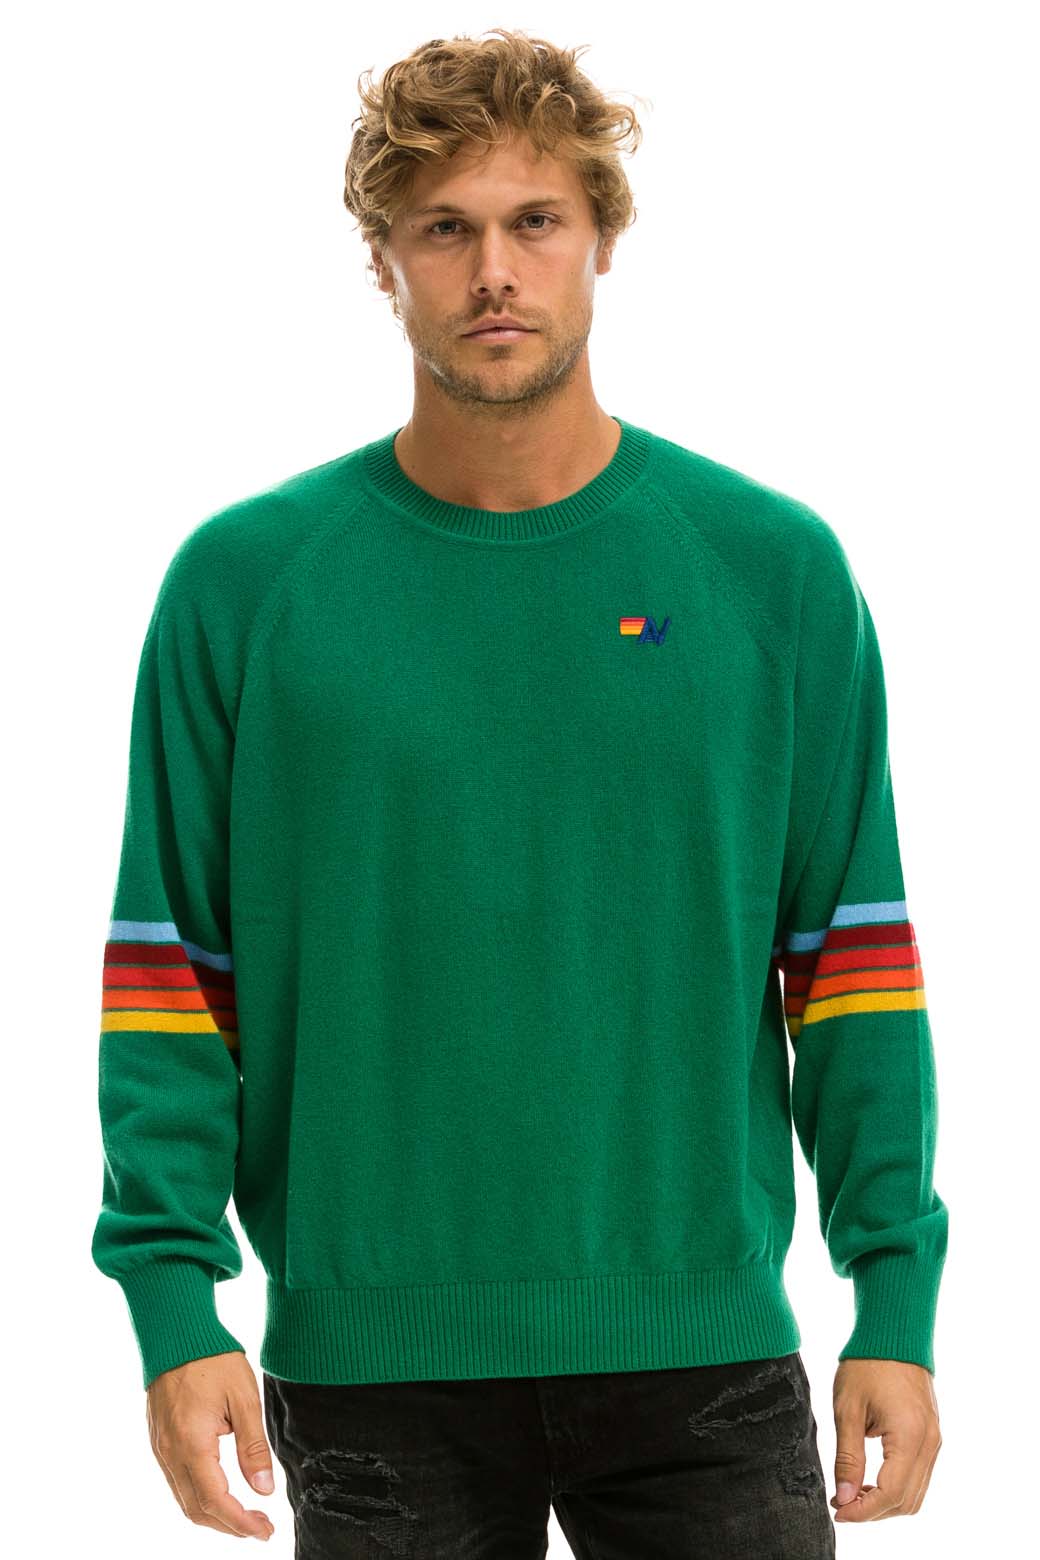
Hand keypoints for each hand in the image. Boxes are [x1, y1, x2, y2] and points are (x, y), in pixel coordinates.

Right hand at [145, 1350, 275, 1540]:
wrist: (175, 1334)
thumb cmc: (212, 1359)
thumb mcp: (244, 1398)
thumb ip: (253, 1446)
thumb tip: (264, 1489)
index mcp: (193, 1444)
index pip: (216, 1501)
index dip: (241, 1523)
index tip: (265, 1530)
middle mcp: (171, 1453)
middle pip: (197, 1510)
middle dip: (229, 1526)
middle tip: (261, 1527)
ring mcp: (161, 1449)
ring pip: (184, 1500)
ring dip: (214, 1515)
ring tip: (245, 1515)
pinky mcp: (159, 1442)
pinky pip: (177, 1482)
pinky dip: (200, 1497)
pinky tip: (222, 1492)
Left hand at [831, 1357, 941, 1521]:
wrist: (894, 1334)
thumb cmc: (866, 1365)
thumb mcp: (848, 1410)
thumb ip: (848, 1457)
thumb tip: (845, 1499)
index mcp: (909, 1436)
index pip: (891, 1493)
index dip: (863, 1511)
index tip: (836, 1510)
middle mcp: (929, 1443)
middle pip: (906, 1501)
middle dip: (873, 1512)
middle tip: (840, 1503)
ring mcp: (934, 1441)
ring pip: (915, 1494)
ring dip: (885, 1503)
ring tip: (852, 1493)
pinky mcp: (931, 1437)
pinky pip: (919, 1477)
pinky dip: (896, 1488)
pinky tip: (870, 1479)